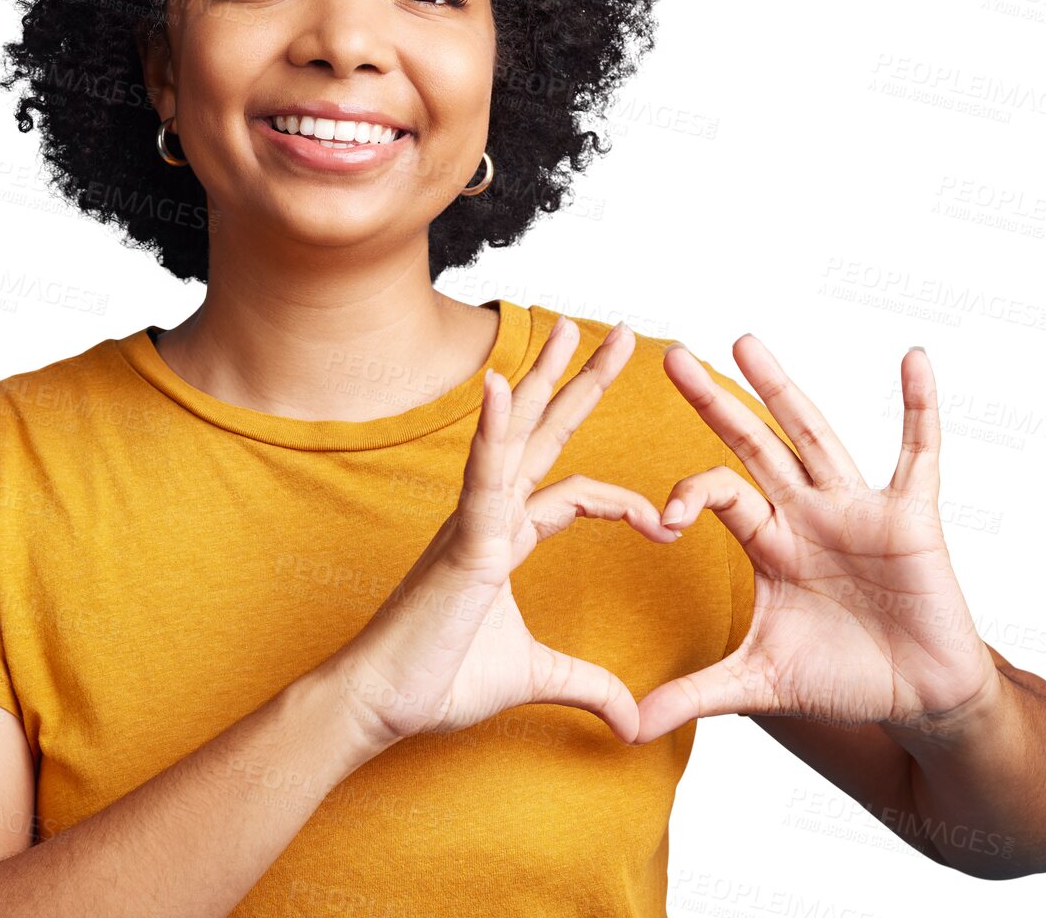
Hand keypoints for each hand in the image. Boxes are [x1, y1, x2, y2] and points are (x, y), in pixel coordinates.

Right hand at [325, 318, 679, 748]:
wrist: (379, 702)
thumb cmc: (437, 679)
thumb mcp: (534, 677)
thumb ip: (587, 685)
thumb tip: (634, 720)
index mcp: (504, 536)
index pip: (571, 490)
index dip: (622, 499)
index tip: (666, 523)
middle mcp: (490, 515)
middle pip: (544, 433)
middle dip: (581, 382)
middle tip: (619, 334)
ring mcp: (473, 520)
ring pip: (516, 434)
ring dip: (543, 378)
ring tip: (570, 327)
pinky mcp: (463, 540)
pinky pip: (483, 475)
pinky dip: (493, 428)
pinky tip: (503, 385)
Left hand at [634, 336, 1001, 744]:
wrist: (918, 701)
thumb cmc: (841, 677)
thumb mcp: (758, 682)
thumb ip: (693, 693)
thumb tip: (625, 726)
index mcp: (768, 539)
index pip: (717, 492)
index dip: (687, 495)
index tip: (663, 522)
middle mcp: (805, 511)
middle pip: (752, 444)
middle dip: (713, 402)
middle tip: (670, 355)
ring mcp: (857, 508)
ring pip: (814, 435)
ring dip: (782, 387)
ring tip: (745, 341)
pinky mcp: (911, 516)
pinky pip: (919, 454)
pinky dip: (919, 407)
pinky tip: (912, 359)